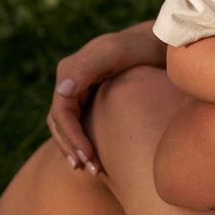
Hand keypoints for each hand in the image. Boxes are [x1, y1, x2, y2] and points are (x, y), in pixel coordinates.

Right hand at [47, 21, 167, 173]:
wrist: (155, 44)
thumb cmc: (138, 48)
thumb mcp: (114, 53)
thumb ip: (87, 68)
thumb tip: (62, 91)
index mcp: (69, 70)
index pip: (60, 111)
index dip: (71, 137)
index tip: (88, 157)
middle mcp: (68, 80)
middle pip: (59, 122)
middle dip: (73, 147)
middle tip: (92, 170)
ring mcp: (77, 90)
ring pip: (64, 126)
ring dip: (74, 149)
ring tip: (91, 170)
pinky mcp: (88, 98)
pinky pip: (76, 124)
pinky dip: (80, 142)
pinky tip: (93, 159)